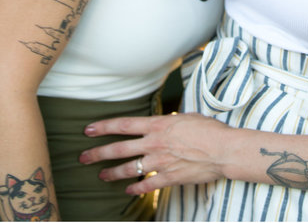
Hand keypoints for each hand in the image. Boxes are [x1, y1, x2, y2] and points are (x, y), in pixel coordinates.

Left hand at [78, 113, 226, 194]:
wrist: (224, 150)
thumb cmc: (208, 130)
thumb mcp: (184, 117)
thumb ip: (167, 122)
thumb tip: (159, 124)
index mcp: (157, 125)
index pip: (123, 125)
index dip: (103, 127)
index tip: (88, 130)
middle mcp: (154, 143)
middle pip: (119, 148)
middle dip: (98, 153)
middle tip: (83, 157)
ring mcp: (161, 161)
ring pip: (129, 168)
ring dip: (113, 172)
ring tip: (101, 175)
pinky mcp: (170, 177)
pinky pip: (148, 184)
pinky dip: (136, 188)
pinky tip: (128, 190)